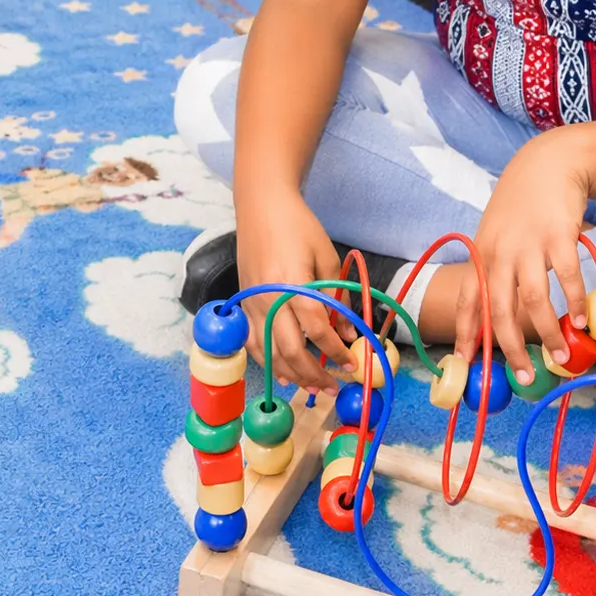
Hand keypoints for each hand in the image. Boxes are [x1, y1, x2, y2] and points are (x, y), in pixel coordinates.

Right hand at [236, 192, 356, 392]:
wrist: (261, 208)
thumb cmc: (299, 227)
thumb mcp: (327, 257)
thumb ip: (337, 296)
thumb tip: (347, 332)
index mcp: (292, 284)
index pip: (317, 329)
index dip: (336, 350)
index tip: (351, 362)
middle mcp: (268, 299)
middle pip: (291, 349)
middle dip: (314, 374)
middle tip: (332, 386)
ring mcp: (251, 304)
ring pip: (269, 353)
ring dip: (291, 374)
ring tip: (311, 388)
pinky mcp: (243, 304)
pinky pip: (252, 343)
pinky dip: (268, 362)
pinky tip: (283, 372)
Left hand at [455, 130, 590, 385]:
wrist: (548, 164)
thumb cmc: (520, 206)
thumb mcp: (496, 233)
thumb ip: (497, 269)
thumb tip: (501, 315)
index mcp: (482, 255)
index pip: (467, 300)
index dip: (466, 333)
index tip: (466, 362)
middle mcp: (499, 252)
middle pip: (498, 309)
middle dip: (510, 348)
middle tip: (525, 375)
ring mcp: (528, 244)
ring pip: (532, 300)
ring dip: (547, 333)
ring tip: (561, 356)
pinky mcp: (559, 236)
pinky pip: (566, 278)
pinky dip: (573, 303)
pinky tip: (579, 321)